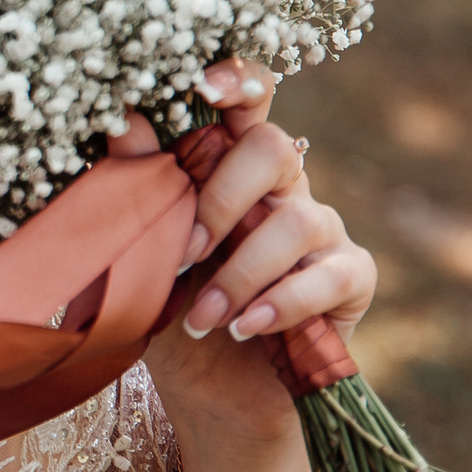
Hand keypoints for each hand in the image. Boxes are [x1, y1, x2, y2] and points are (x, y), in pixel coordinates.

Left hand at [120, 61, 378, 440]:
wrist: (212, 391)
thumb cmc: (171, 308)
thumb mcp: (142, 250)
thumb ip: (137, 185)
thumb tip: (121, 116)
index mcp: (228, 165)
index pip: (246, 103)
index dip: (236, 81)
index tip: (203, 84)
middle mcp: (281, 185)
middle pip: (272, 148)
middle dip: (221, 200)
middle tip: (184, 253)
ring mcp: (321, 228)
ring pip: (296, 219)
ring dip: (241, 273)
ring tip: (203, 319)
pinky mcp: (351, 277)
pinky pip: (330, 275)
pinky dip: (283, 303)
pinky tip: (246, 328)